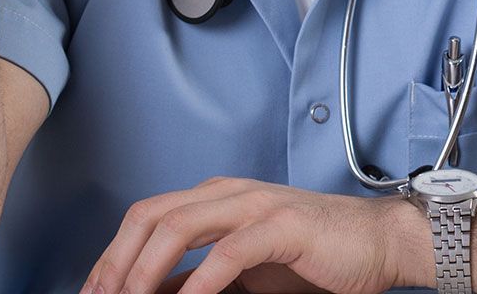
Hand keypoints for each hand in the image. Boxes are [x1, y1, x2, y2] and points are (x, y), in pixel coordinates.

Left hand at [82, 176, 429, 293]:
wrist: (382, 244)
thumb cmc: (319, 259)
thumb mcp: (245, 272)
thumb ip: (200, 277)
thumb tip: (154, 293)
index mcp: (218, 198)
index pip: (146, 217)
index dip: (111, 256)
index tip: (94, 293)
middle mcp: (230, 193)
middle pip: (150, 216)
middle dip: (115, 262)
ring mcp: (256, 205)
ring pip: (178, 226)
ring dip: (144, 271)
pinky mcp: (282, 225)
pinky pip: (228, 252)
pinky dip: (199, 283)